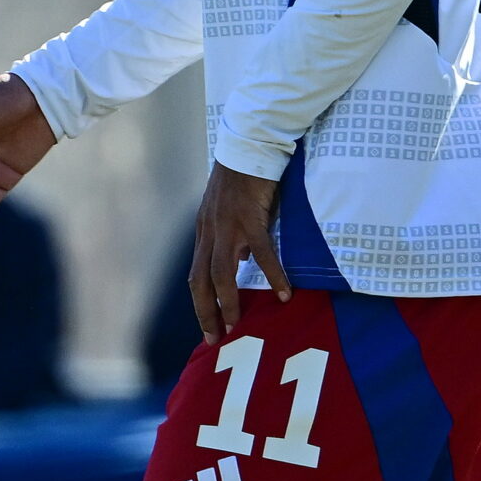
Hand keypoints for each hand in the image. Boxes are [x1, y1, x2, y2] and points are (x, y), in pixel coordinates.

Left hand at [189, 163, 289, 338]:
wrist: (250, 142)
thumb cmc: (246, 174)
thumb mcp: (232, 208)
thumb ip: (234, 234)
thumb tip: (243, 259)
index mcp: (205, 230)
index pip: (197, 276)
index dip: (201, 303)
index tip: (210, 326)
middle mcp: (210, 231)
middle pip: (201, 282)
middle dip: (206, 312)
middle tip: (216, 338)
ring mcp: (227, 225)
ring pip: (221, 273)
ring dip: (228, 301)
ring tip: (238, 323)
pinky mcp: (250, 217)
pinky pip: (262, 253)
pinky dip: (272, 275)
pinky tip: (283, 292)